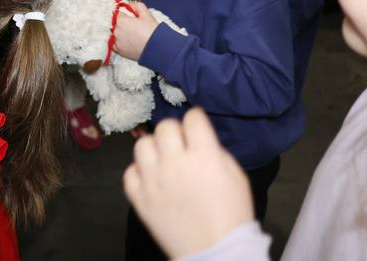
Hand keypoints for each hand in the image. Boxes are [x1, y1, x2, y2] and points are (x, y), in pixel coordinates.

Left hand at [113, 0, 157, 61]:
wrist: (157, 48)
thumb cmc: (152, 31)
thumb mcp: (146, 13)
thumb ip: (136, 5)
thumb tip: (130, 5)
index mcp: (121, 21)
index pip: (119, 13)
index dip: (126, 14)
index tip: (132, 17)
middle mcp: (116, 31)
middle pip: (117, 23)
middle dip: (124, 23)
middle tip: (135, 27)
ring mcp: (117, 42)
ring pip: (116, 34)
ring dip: (122, 33)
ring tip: (134, 35)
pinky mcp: (119, 51)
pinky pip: (116, 44)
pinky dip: (121, 42)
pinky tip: (130, 42)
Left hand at [122, 109, 254, 258]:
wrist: (216, 252)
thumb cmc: (232, 215)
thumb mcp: (237, 177)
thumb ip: (216, 152)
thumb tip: (199, 139)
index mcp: (203, 156)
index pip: (193, 118)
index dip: (196, 119)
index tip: (196, 126)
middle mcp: (174, 163)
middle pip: (165, 127)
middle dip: (175, 132)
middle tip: (181, 144)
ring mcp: (153, 180)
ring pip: (142, 145)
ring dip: (154, 149)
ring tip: (163, 160)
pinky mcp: (139, 198)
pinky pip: (130, 172)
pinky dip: (139, 173)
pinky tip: (151, 179)